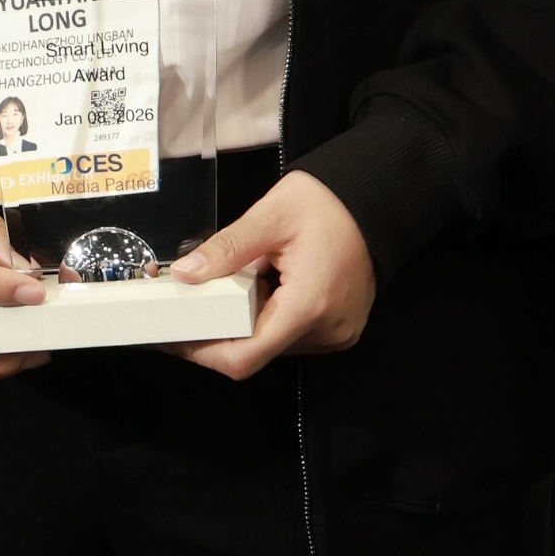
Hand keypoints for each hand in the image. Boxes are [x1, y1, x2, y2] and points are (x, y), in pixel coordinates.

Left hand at [171, 171, 374, 379]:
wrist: (376, 200)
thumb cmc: (332, 204)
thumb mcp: (270, 215)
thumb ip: (226, 248)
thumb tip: (187, 273)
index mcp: (309, 305)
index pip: (244, 355)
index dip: (203, 351)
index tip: (178, 336)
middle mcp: (326, 329)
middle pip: (256, 352)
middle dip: (222, 328)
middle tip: (203, 297)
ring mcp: (335, 333)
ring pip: (272, 345)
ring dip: (248, 321)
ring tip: (245, 281)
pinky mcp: (338, 329)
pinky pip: (291, 335)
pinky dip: (269, 317)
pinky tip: (268, 286)